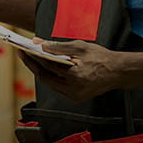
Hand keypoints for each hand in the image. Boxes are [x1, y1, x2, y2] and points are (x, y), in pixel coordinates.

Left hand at [19, 38, 140, 102]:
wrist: (118, 72)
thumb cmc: (101, 57)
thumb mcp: (80, 47)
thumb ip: (58, 46)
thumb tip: (39, 43)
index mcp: (76, 76)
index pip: (48, 66)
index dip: (34, 56)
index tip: (25, 48)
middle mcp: (74, 89)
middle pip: (45, 77)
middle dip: (33, 65)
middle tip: (24, 54)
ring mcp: (75, 96)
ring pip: (50, 83)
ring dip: (41, 71)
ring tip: (33, 58)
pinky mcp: (75, 98)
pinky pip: (57, 87)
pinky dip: (51, 77)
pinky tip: (46, 67)